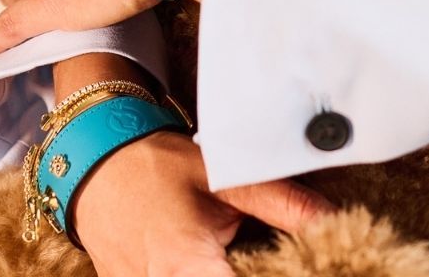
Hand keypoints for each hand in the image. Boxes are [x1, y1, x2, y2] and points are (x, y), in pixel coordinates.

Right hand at [67, 129, 334, 276]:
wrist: (95, 162)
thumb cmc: (158, 165)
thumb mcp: (225, 177)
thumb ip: (283, 204)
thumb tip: (333, 220)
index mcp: (186, 266)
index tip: (301, 269)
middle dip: (251, 274)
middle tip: (278, 263)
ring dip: (231, 272)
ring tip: (242, 261)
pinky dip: (204, 274)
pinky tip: (218, 263)